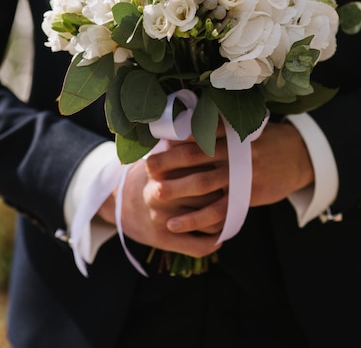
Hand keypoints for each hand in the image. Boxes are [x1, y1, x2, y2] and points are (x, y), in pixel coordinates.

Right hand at [98, 136, 228, 257]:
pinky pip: (198, 245)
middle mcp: (160, 194)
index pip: (200, 164)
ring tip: (231, 207)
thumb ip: (179, 142)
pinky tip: (221, 234)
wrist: (117, 202)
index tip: (231, 161)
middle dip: (225, 188)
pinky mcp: (164, 240)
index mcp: (160, 169)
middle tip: (236, 184)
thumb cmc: (147, 173)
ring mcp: (162, 219)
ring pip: (208, 219)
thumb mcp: (159, 153)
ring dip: (225, 214)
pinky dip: (215, 241)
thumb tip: (205, 121)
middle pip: (208, 191)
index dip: (220, 163)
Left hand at [160, 119, 313, 232]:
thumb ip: (217, 128)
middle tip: (148, 168)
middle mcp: (235, 150)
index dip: (175, 137)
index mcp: (232, 130)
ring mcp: (242, 174)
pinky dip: (195, 219)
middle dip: (169, 161)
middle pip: (196, 155)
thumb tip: (180, 129)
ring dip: (177, 189)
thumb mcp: (244, 127)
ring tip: (154, 194)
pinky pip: (217, 210)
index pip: (199, 130)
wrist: (298, 157)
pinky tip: (176, 224)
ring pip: (203, 183)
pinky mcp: (247, 196)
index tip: (154, 141)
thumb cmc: (264, 140)